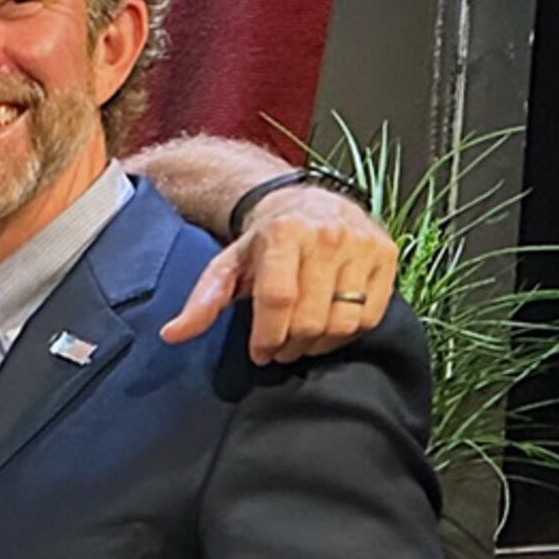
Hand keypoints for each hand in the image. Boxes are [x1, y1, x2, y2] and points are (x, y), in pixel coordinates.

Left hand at [162, 183, 396, 364]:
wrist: (309, 204)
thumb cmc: (264, 242)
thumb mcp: (227, 265)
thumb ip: (202, 301)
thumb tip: (172, 334)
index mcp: (286, 233)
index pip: (278, 300)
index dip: (266, 337)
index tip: (259, 353)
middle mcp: (329, 235)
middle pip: (311, 319)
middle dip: (290, 346)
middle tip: (278, 349)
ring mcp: (363, 245)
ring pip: (343, 322)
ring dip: (318, 345)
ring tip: (300, 342)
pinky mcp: (386, 256)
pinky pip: (371, 316)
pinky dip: (346, 335)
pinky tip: (327, 331)